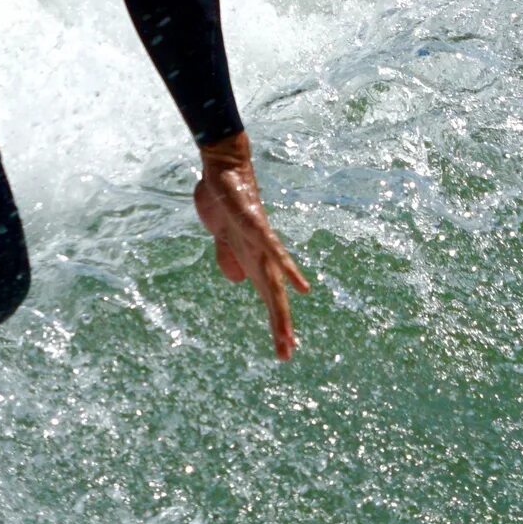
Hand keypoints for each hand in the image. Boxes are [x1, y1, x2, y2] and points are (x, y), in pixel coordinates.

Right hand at [192, 132, 310, 358]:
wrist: (223, 169)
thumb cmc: (224, 201)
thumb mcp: (222, 237)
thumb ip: (229, 258)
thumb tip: (237, 281)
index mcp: (252, 260)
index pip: (269, 298)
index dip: (277, 324)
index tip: (285, 351)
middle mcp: (261, 254)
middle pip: (274, 296)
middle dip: (281, 326)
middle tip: (287, 354)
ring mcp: (260, 239)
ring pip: (274, 279)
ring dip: (282, 307)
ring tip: (289, 334)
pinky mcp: (254, 223)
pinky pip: (272, 248)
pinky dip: (286, 268)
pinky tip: (301, 286)